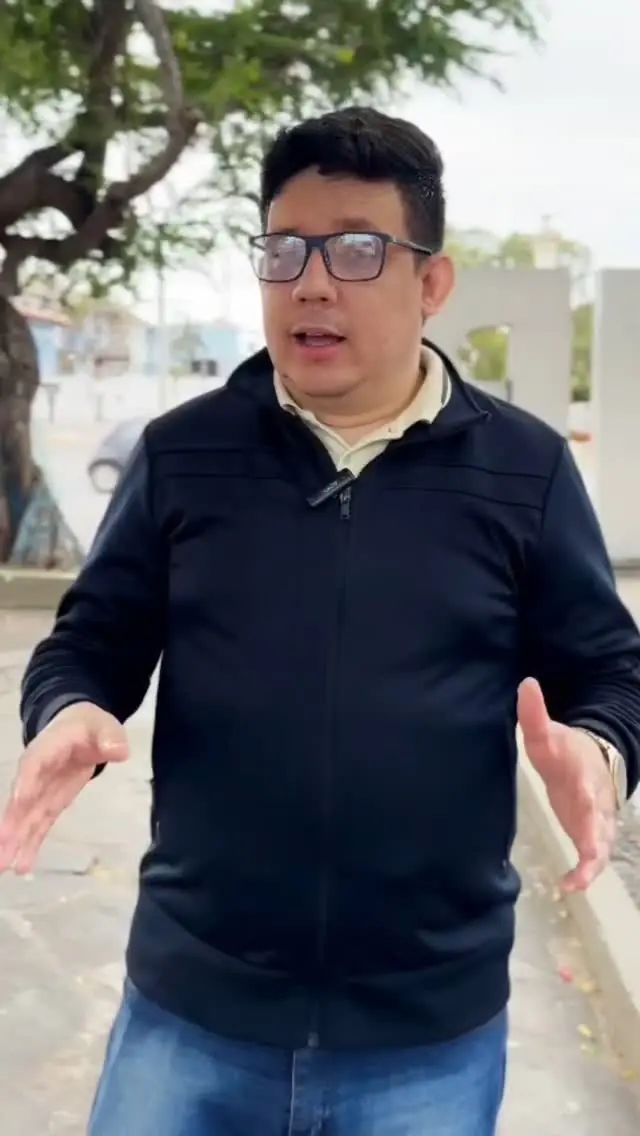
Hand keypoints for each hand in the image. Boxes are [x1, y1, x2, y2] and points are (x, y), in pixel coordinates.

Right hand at [0, 702, 127, 875]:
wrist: (80, 729)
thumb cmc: (89, 726)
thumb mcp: (104, 726)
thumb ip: (110, 738)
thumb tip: (119, 751)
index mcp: (47, 749)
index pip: (33, 765)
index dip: (26, 782)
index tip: (19, 802)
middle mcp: (35, 773)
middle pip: (21, 798)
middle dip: (12, 823)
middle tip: (2, 845)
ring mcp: (40, 792)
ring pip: (25, 818)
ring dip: (15, 841)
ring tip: (4, 867)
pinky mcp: (48, 805)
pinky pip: (37, 826)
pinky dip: (30, 844)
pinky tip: (21, 866)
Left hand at [518, 677, 616, 892]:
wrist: (592, 760)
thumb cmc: (565, 749)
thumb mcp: (547, 734)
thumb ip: (534, 714)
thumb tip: (526, 683)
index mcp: (586, 778)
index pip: (591, 790)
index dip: (591, 800)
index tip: (588, 805)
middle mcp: (598, 803)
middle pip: (603, 824)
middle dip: (598, 840)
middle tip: (590, 858)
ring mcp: (599, 822)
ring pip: (603, 845)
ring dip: (594, 863)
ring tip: (578, 883)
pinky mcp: (592, 835)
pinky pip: (593, 857)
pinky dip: (584, 873)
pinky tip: (568, 887)